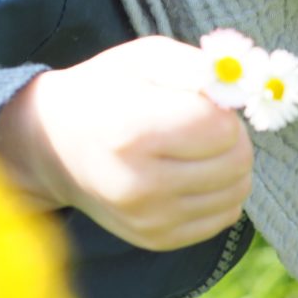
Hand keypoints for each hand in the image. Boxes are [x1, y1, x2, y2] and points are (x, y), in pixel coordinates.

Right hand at [0, 37, 253, 250]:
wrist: (53, 146)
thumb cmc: (106, 91)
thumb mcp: (144, 58)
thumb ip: (197, 66)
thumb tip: (244, 88)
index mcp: (134, 130)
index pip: (221, 127)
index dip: (223, 107)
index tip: (203, 100)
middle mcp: (140, 183)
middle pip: (236, 162)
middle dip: (234, 136)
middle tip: (207, 123)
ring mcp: (148, 218)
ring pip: (237, 192)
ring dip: (231, 164)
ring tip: (198, 147)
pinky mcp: (156, 240)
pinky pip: (223, 217)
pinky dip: (220, 192)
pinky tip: (193, 174)